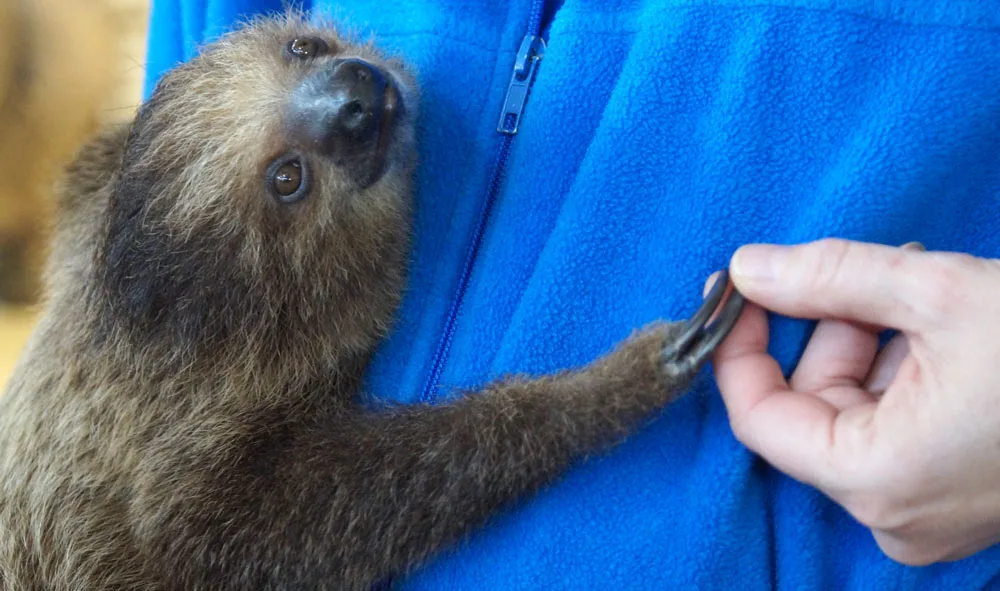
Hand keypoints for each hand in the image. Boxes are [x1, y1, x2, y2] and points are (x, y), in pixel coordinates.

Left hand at [711, 238, 999, 565]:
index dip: (737, 348)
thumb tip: (747, 267)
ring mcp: (927, 514)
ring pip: (852, 415)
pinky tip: (940, 329)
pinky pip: (894, 431)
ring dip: (868, 344)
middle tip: (862, 274)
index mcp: (878, 478)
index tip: (735, 292)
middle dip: (824, 331)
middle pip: (808, 410)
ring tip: (918, 292)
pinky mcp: (956, 500)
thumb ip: (827, 276)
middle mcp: (894, 514)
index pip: (757, 416)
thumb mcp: (935, 290)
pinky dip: (900, 373)